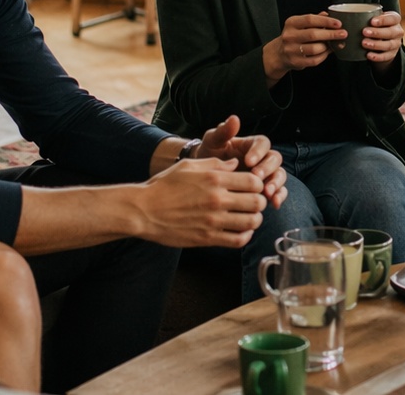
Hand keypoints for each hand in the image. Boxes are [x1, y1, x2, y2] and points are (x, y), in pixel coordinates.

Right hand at [130, 157, 268, 248]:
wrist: (144, 210)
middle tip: (253, 202)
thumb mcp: (189, 166)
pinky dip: (244, 236)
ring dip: (254, 219)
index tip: (252, 187)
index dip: (258, 184)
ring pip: (252, 222)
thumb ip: (215, 164)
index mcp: (215, 178)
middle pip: (258, 202)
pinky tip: (240, 231)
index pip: (254, 182)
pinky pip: (238, 240)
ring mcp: (213, 220)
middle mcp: (217, 199)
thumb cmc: (164, 185)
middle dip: (260, 202)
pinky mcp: (207, 238)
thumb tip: (236, 164)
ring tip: (247, 217)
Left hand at [199, 115, 288, 208]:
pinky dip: (279, 196)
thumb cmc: (208, 154)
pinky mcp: (265, 189)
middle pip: (275, 159)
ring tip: (266, 194)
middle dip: (268, 169)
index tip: (249, 161)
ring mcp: (265, 174)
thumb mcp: (212, 142)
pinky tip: (274, 204)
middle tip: (257, 178)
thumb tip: (234, 118)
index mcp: (251, 144)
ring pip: (279, 175)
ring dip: (276, 184)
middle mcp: (262, 158)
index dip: (259, 151)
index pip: (262, 143)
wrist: (204, 175)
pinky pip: (278, 191)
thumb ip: (223, 132)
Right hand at [264, 14, 347, 79]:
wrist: (279, 53)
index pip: (310, 19)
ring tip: (335, 44)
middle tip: (343, 34)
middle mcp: (290, 36)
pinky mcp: (296, 62)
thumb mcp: (300, 24)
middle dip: (331, 34)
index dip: (326, 21)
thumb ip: (314, 19)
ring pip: (315, 49)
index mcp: (292, 23)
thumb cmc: (294, 37)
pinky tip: (327, 52)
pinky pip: (314, 60)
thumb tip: (328, 15)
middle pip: (313, 34)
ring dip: (328, 46)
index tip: (338, 23)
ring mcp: (291, 50)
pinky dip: (324, 56)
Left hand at [362, 10, 404, 64]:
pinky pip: (386, 56)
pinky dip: (377, 56)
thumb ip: (368, 17)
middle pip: (391, 32)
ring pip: (388, 45)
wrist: (382, 39)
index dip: (383, 20)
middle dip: (377, 32)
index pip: (393, 18)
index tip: (372, 21)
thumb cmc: (376, 25)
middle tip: (364, 32)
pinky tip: (368, 55)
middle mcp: (398, 31)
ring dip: (376, 44)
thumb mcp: (375, 19)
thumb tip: (350, 16)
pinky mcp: (392, 54)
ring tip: (364, 43)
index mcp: (395, 20)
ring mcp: (396, 43)